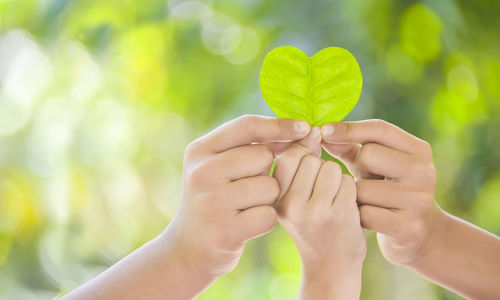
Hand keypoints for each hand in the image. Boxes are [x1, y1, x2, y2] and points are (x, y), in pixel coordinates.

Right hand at [167, 115, 310, 282]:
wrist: (188, 249)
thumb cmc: (215, 199)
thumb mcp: (218, 167)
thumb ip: (251, 147)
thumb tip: (302, 131)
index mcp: (199, 151)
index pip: (247, 126)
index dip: (279, 125)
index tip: (304, 127)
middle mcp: (202, 173)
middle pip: (263, 156)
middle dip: (267, 171)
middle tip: (248, 187)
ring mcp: (212, 202)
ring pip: (270, 186)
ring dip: (268, 198)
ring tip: (245, 207)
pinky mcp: (225, 230)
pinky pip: (269, 215)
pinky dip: (265, 220)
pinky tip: (246, 225)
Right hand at [274, 127, 365, 299]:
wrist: (330, 266)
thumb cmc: (312, 227)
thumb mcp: (293, 200)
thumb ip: (298, 166)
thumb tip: (314, 129)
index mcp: (275, 200)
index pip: (289, 157)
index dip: (303, 153)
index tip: (311, 161)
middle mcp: (290, 206)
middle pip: (311, 159)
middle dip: (320, 168)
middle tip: (320, 191)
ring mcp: (314, 212)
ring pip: (330, 168)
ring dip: (337, 179)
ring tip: (332, 200)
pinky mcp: (339, 215)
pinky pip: (347, 181)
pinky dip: (350, 190)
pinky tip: (345, 208)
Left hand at [321, 119, 440, 265]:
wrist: (418, 235)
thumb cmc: (386, 190)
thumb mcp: (372, 165)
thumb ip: (349, 146)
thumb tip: (323, 132)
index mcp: (419, 150)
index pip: (380, 129)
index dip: (348, 129)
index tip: (323, 130)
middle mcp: (424, 172)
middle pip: (368, 155)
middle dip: (357, 168)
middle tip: (364, 181)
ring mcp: (418, 200)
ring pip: (363, 188)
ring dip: (355, 196)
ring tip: (367, 202)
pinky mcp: (409, 227)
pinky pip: (365, 214)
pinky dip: (358, 217)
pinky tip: (367, 219)